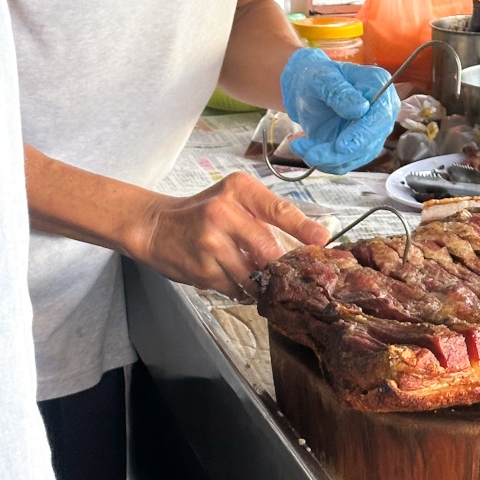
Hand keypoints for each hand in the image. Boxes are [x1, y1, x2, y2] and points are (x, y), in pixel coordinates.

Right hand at [136, 172, 329, 298]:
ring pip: (252, 274)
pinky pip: (235, 288)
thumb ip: (266, 214)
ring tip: (258, 278)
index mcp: (239, 190)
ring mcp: (210, 242)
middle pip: (268, 249)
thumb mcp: (234, 199)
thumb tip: (308, 238)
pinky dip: (241, 290)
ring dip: (260, 283)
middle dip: (280, 266)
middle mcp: (223, 212)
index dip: (303, 228)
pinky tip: (233, 279)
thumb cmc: (203, 212)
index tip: (322, 240)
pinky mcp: (201, 269)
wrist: (157, 227)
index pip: (279, 209)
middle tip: (288, 273)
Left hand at [280, 48, 399, 174]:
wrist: (306, 90)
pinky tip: (305, 149)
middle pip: (371, 141)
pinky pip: (346, 162)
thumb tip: (360, 109)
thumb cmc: (315, 77)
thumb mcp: (321, 79)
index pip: (380, 115)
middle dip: (340, 153)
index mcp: (378, 85)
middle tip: (312, 154)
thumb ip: (339, 92)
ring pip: (357, 156)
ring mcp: (372, 131)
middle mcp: (381, 111)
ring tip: (299, 146)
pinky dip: (324, 162)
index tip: (341, 147)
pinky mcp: (359, 147)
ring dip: (328, 159)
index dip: (363, 134)